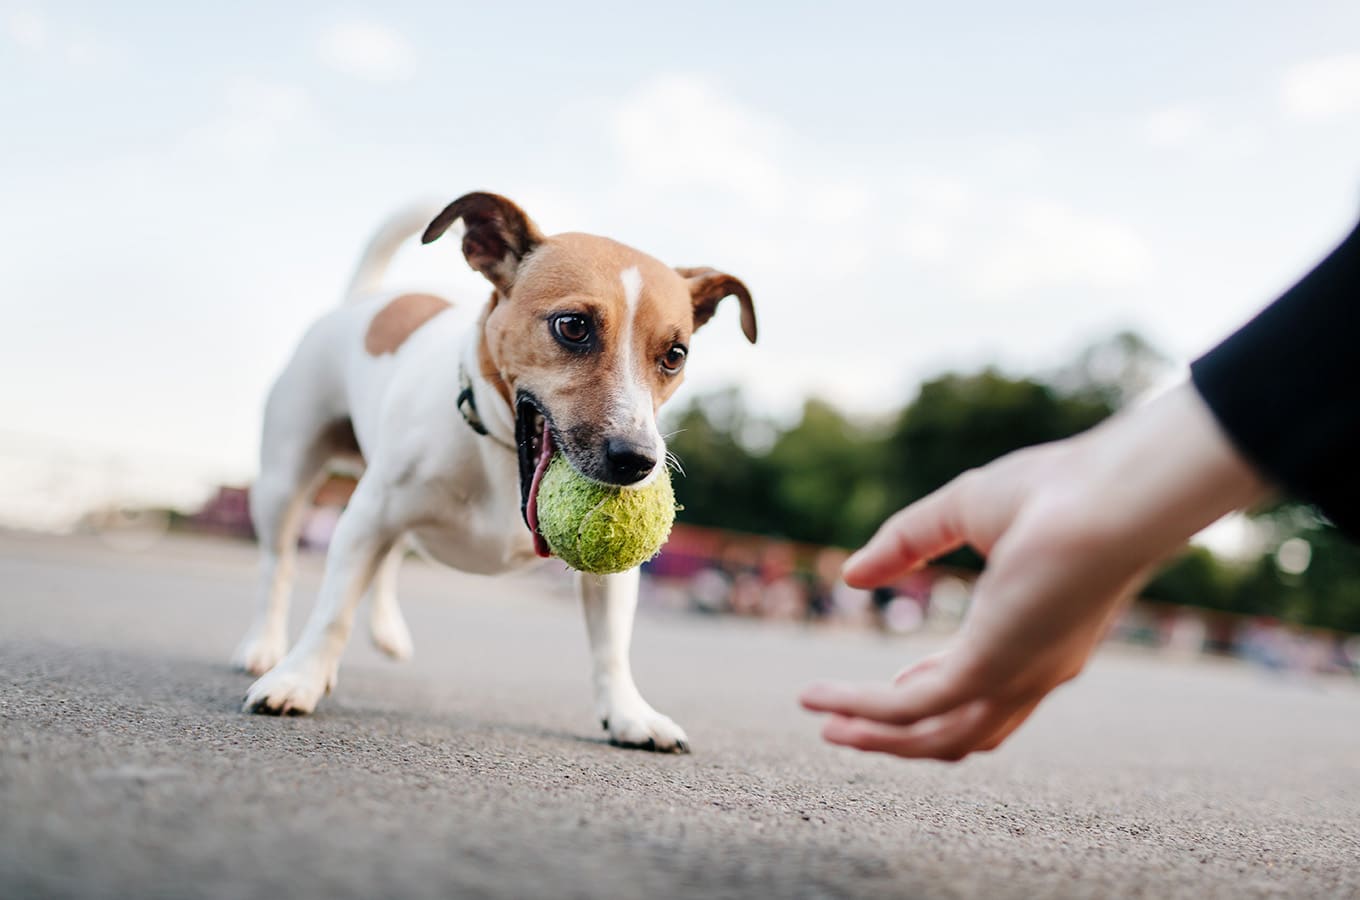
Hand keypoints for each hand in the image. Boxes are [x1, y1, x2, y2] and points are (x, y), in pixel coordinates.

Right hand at [800, 382, 1268, 760]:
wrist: (1116, 492)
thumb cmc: (1060, 488)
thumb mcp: (966, 509)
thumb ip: (907, 542)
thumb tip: (852, 576)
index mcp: (1043, 636)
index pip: (987, 688)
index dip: (937, 691)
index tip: (898, 683)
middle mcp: (1036, 671)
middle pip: (964, 732)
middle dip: (902, 737)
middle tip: (848, 728)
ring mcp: (1016, 677)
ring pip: (935, 737)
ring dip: (875, 739)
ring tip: (827, 730)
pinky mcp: (990, 669)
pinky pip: (911, 708)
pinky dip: (861, 708)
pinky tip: (820, 698)